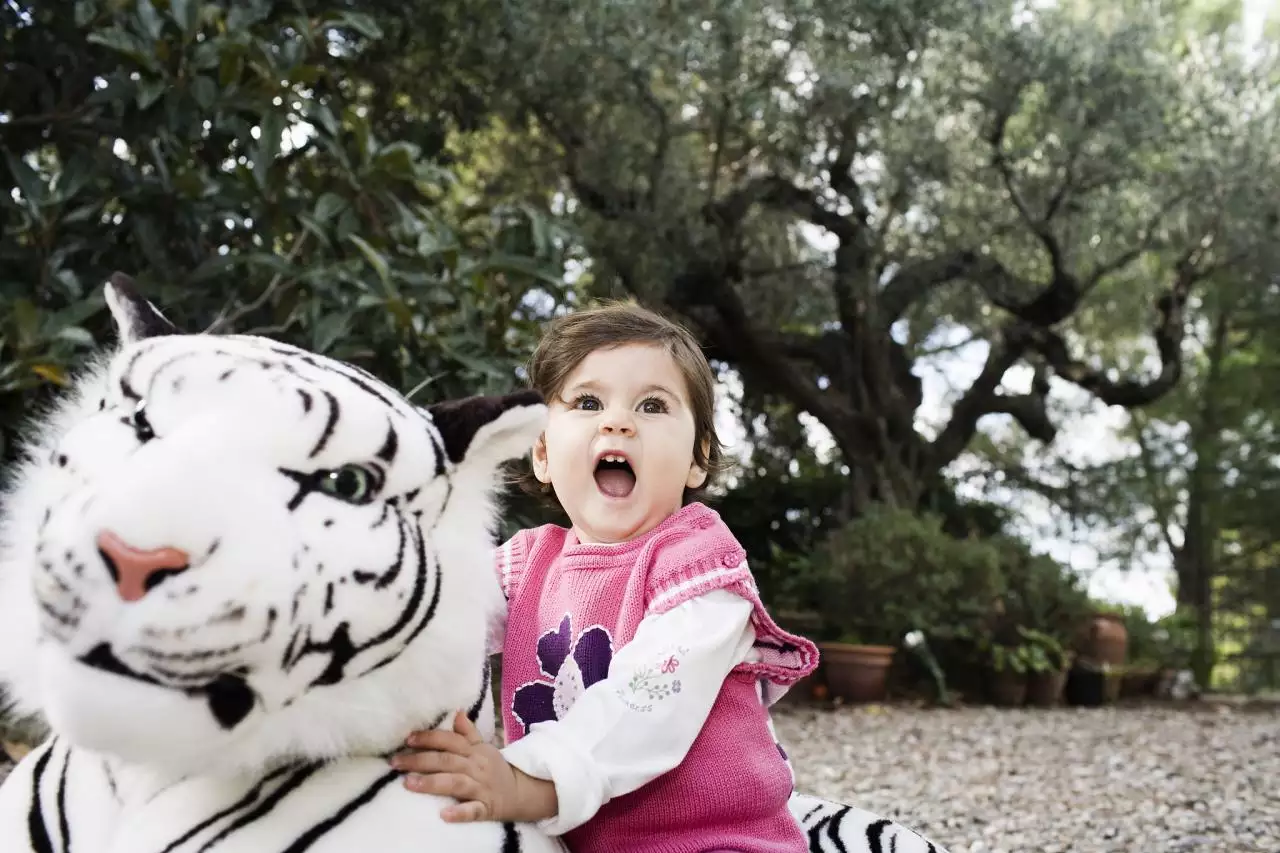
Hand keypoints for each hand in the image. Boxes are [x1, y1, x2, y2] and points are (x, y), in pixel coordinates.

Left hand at [392, 710, 557, 823]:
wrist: (521, 792)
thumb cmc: (494, 769)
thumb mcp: (483, 747)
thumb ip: (467, 732)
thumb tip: (456, 712)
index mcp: (474, 751)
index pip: (449, 740)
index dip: (429, 738)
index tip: (408, 739)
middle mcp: (476, 767)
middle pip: (446, 760)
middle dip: (420, 760)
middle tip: (396, 763)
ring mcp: (481, 788)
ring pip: (455, 783)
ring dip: (432, 783)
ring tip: (408, 784)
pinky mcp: (486, 808)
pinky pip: (473, 811)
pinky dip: (459, 813)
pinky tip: (444, 815)